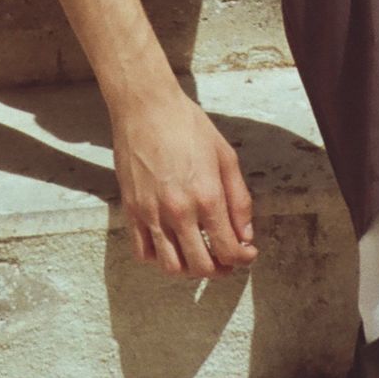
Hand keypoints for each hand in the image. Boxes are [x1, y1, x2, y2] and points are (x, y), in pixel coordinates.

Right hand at [110, 83, 257, 278]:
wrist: (146, 106)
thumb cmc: (187, 125)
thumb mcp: (225, 157)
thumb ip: (239, 200)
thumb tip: (246, 234)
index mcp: (207, 197)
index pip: (229, 250)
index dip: (243, 258)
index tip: (247, 253)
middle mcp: (178, 211)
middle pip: (201, 266)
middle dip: (219, 270)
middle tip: (226, 262)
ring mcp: (151, 213)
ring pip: (170, 266)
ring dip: (190, 270)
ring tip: (199, 257)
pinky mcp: (131, 210)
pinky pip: (143, 252)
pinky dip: (158, 259)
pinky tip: (171, 246)